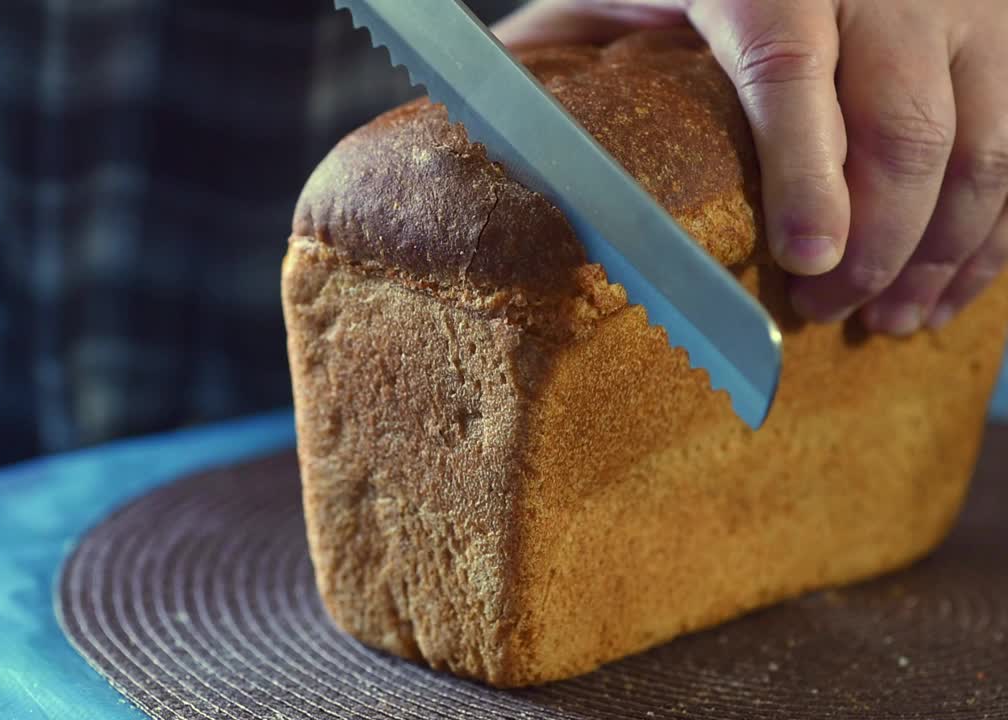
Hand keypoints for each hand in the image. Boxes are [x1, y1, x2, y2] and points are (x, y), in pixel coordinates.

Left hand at [495, 0, 1007, 334]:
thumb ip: (559, 45)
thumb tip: (476, 122)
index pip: (786, 67)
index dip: (806, 170)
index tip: (809, 260)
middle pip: (904, 125)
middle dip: (876, 243)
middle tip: (825, 314)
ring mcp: (962, 0)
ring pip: (985, 144)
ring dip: (946, 252)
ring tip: (895, 321)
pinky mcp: (1005, 29)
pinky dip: (995, 227)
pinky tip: (952, 284)